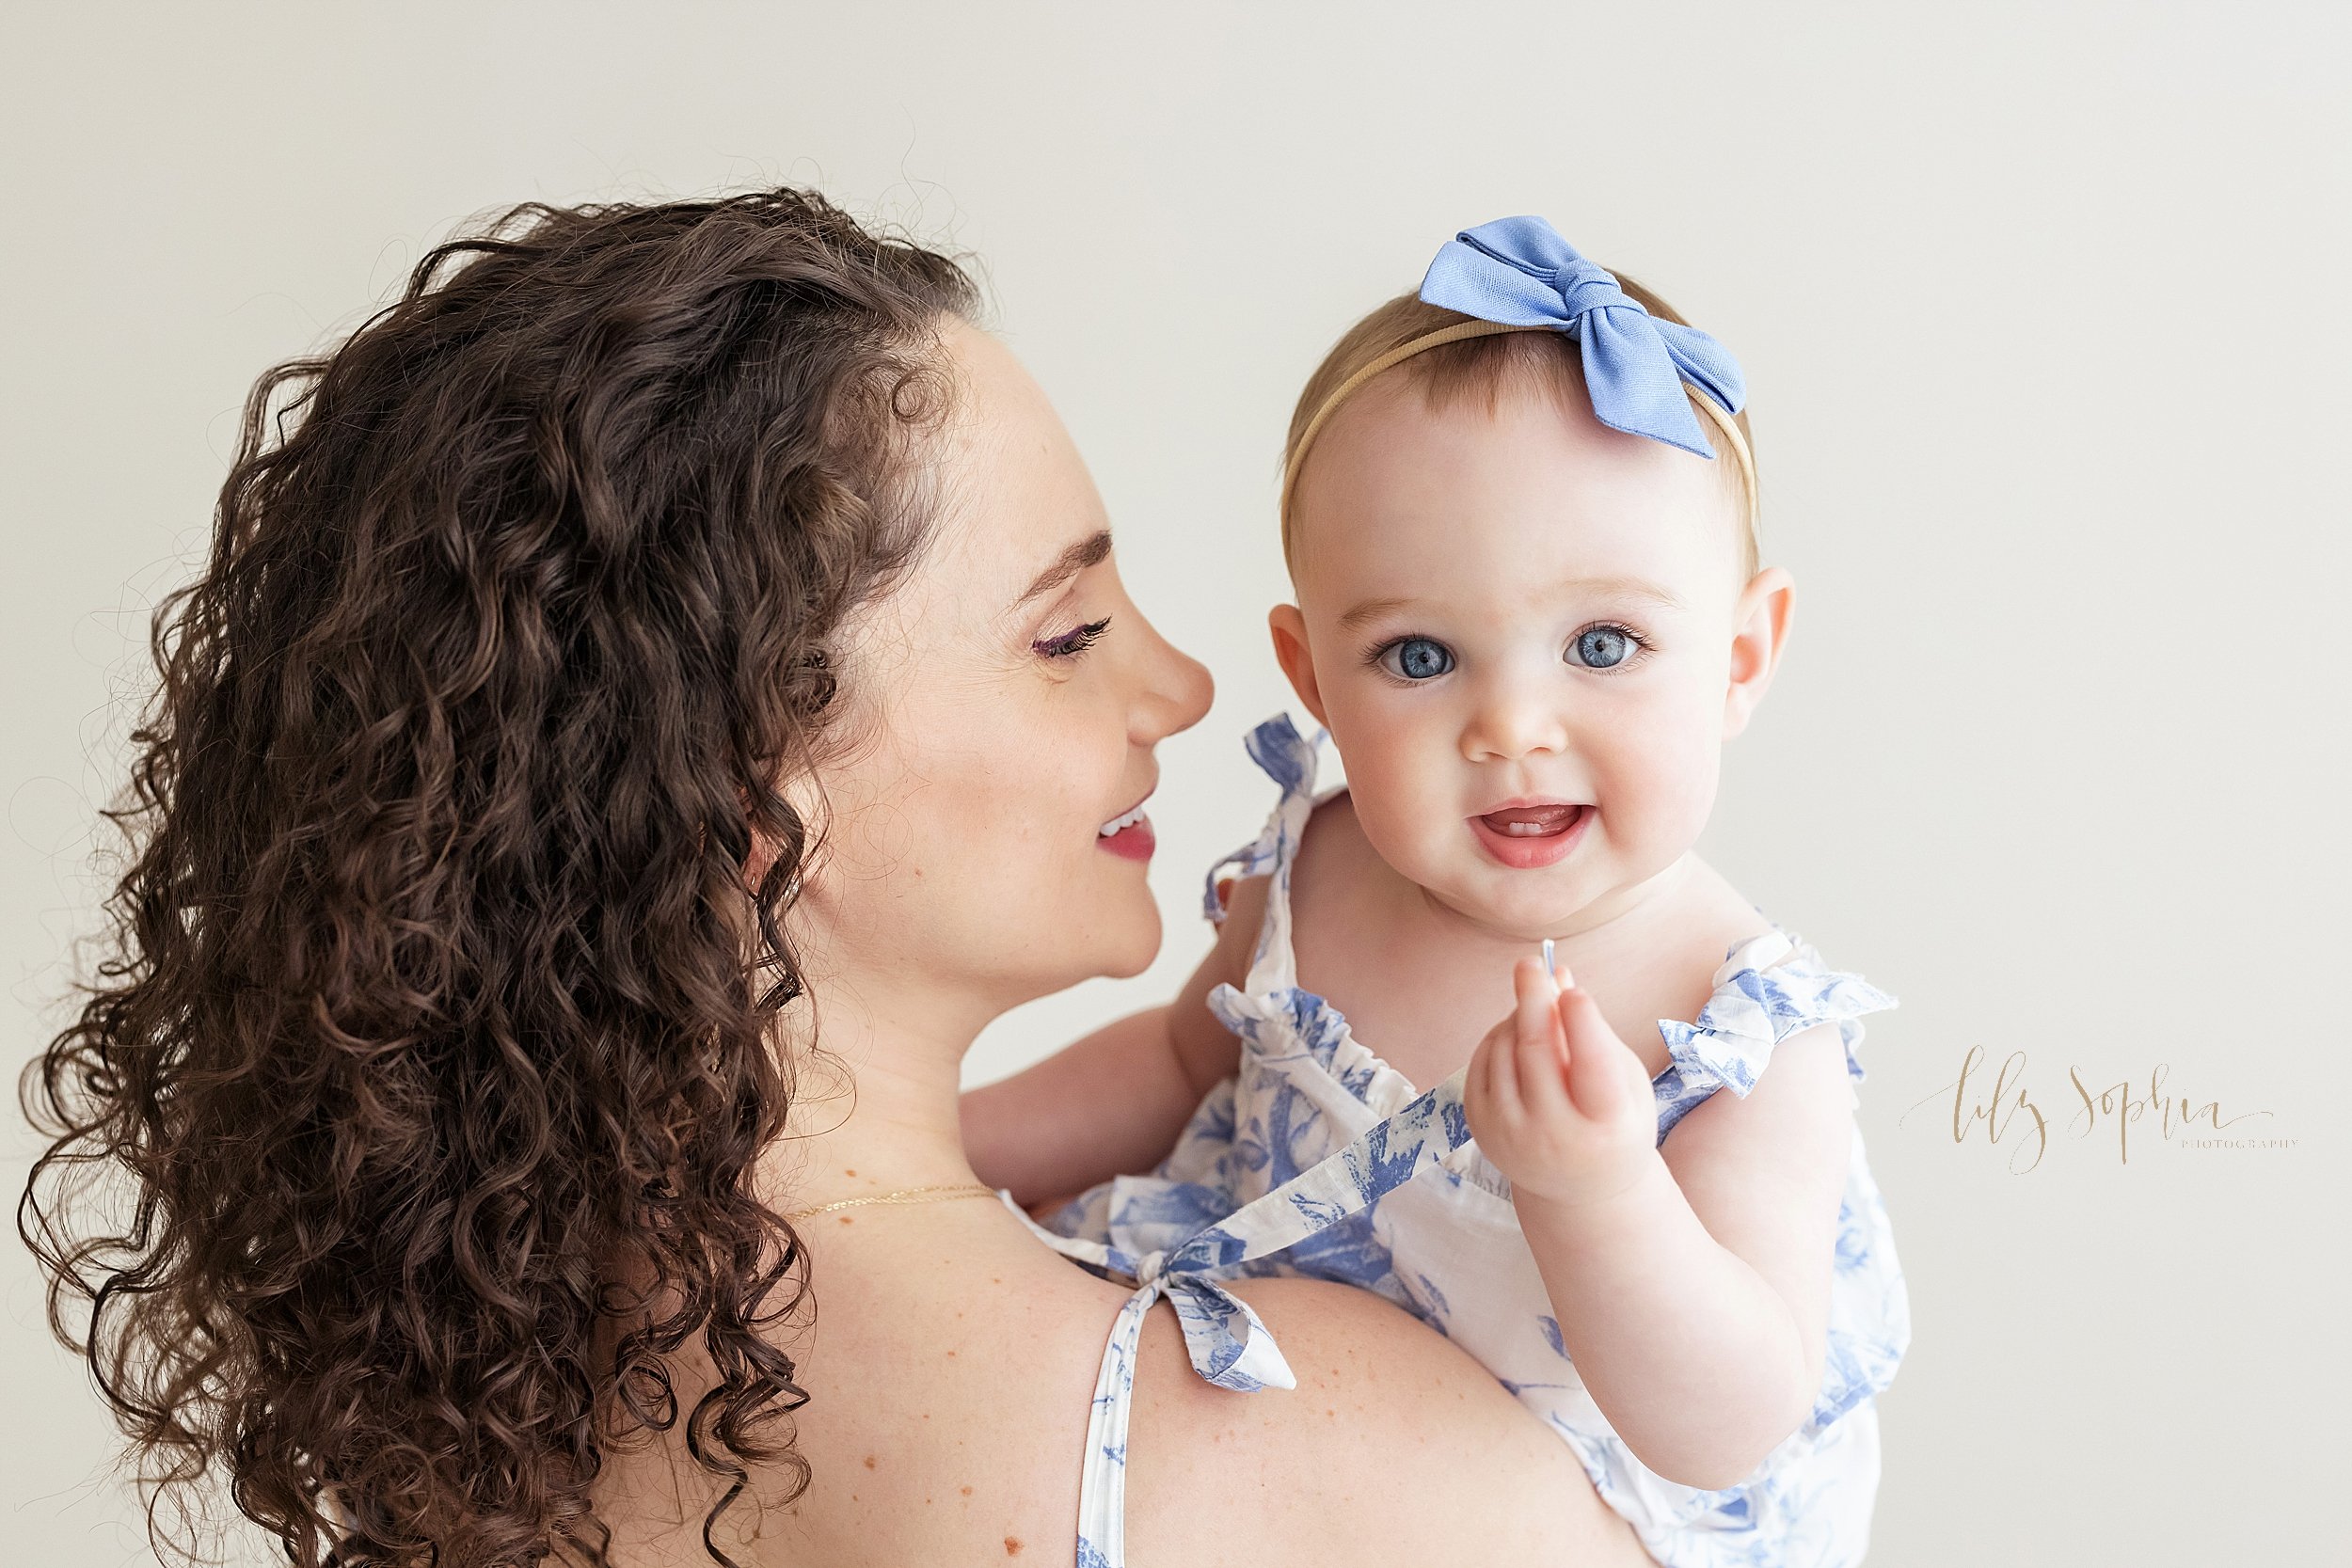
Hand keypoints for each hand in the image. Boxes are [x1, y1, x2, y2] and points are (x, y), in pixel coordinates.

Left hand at [1464, 956, 1658, 1205]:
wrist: (1581, 1188)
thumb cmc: (1613, 1119)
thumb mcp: (1622, 1079)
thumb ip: (1593, 1029)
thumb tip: (1557, 975)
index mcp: (1606, 1125)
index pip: (1592, 1069)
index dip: (1582, 1026)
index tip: (1572, 991)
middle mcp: (1555, 1136)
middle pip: (1537, 1051)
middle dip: (1533, 1000)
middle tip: (1530, 963)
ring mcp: (1511, 1135)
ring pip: (1505, 1050)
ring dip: (1519, 1016)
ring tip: (1539, 1011)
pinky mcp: (1481, 1128)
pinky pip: (1482, 1062)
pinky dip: (1498, 1037)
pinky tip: (1518, 1035)